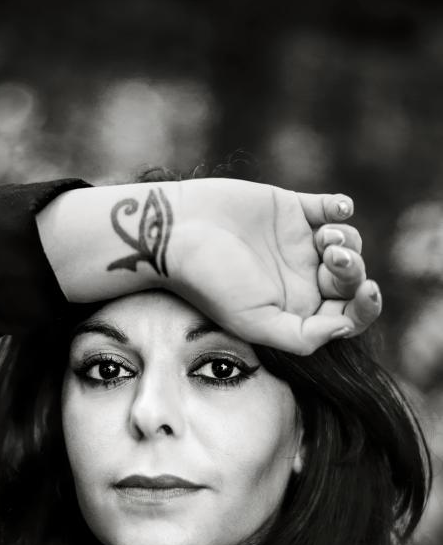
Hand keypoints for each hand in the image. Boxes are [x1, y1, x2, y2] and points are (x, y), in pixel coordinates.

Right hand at [172, 179, 379, 354]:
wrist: (176, 232)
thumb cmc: (210, 281)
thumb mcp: (255, 323)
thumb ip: (301, 336)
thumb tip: (345, 328)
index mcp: (294, 311)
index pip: (346, 314)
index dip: (365, 306)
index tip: (367, 291)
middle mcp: (298, 279)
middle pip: (350, 279)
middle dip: (352, 269)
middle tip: (331, 258)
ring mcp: (296, 244)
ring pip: (347, 243)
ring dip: (347, 240)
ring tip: (324, 238)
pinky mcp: (290, 209)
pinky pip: (331, 208)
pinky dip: (340, 207)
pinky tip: (334, 210)